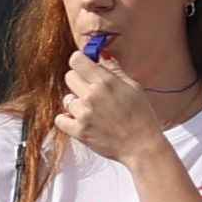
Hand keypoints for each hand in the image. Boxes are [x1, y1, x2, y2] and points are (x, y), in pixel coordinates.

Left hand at [60, 49, 165, 170]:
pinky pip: (60, 118)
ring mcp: (83, 114)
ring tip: (92, 111)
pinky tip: (81, 120)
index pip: (76, 60)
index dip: (79, 61)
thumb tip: (102, 55)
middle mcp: (92, 95)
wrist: (141, 146)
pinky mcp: (78, 131)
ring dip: (77, 103)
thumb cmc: (141, 117)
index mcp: (106, 82)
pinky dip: (67, 119)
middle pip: (69, 77)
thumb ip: (115, 70)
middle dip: (79, 81)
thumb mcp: (133, 88)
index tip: (84, 66)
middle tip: (91, 91)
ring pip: (67, 99)